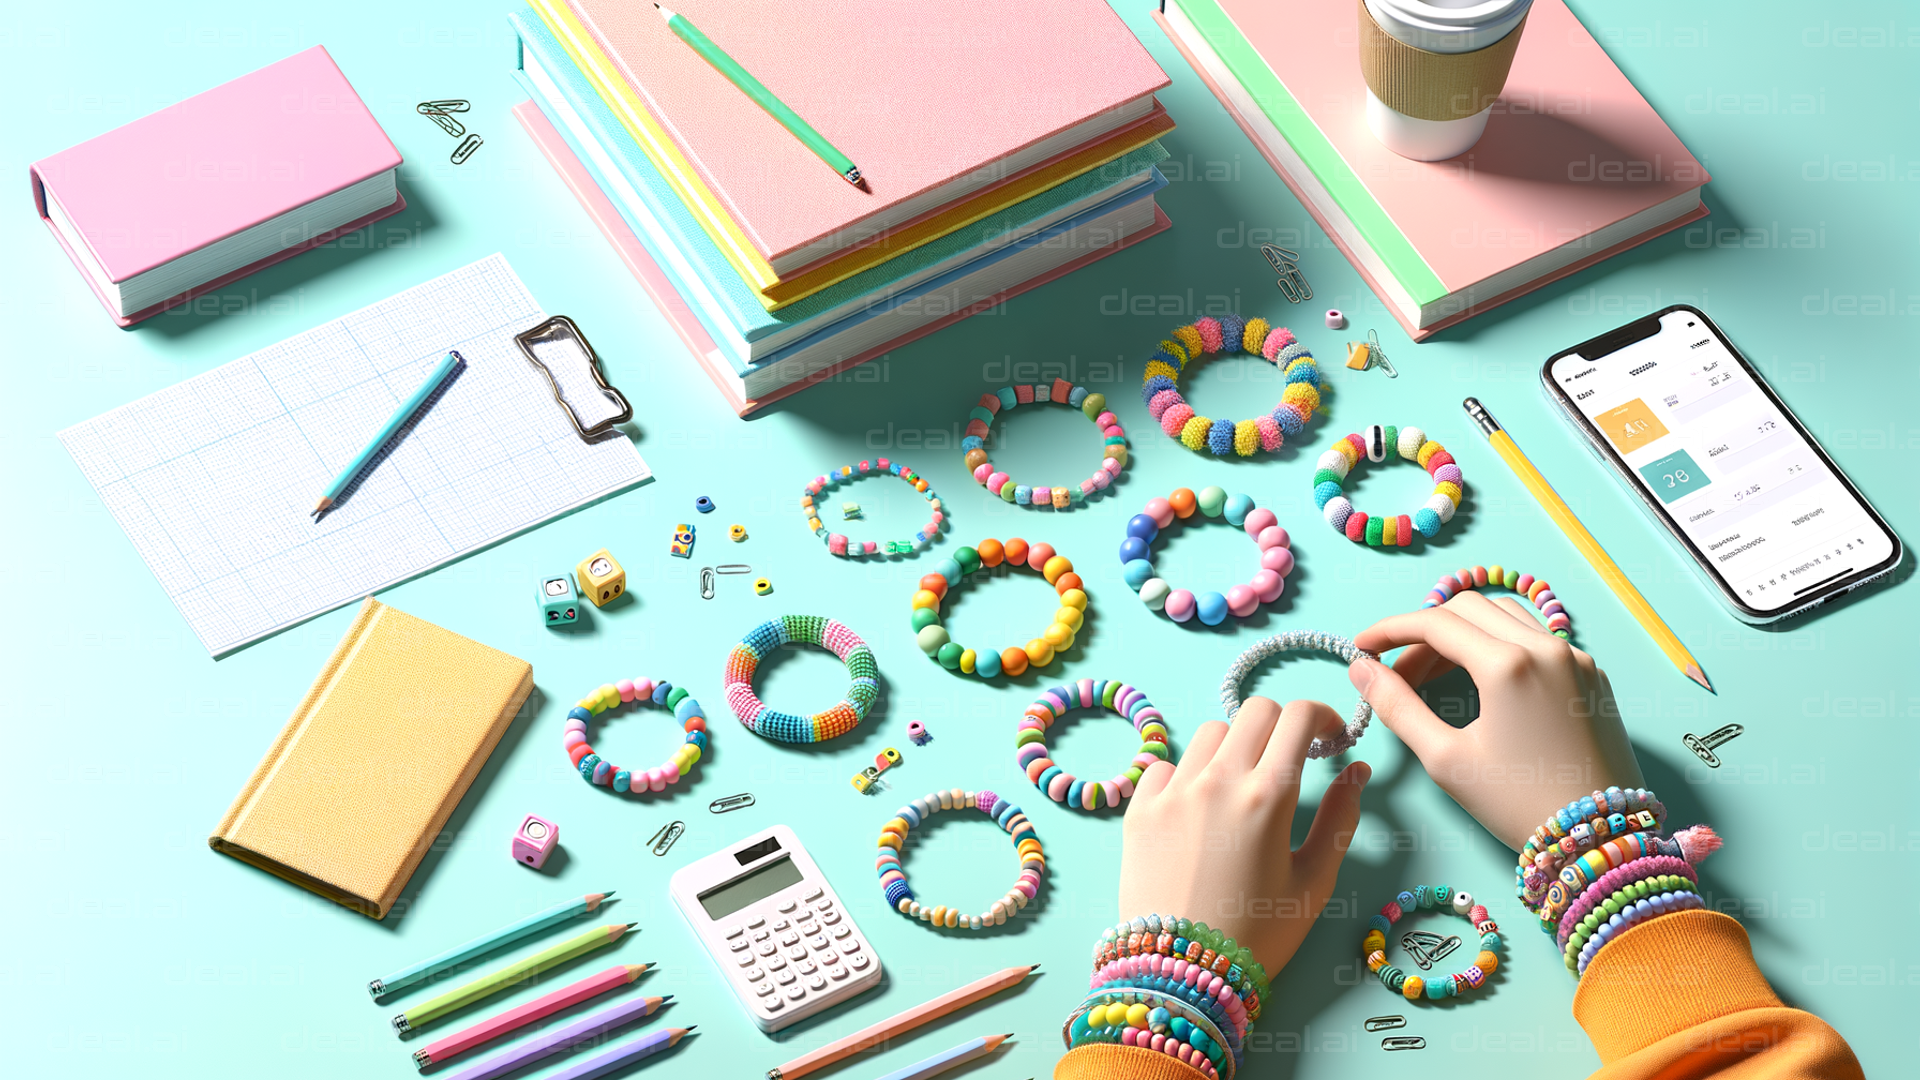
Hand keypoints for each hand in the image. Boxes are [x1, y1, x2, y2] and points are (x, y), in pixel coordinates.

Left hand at [1118, 698, 1369, 976]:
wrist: (1178, 973)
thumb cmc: (1256, 935)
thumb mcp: (1313, 882)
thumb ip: (1341, 819)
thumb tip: (1356, 770)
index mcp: (1268, 795)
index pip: (1298, 715)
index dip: (1322, 717)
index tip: (1329, 738)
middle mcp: (1216, 779)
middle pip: (1254, 711)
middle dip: (1282, 726)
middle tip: (1292, 758)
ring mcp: (1172, 791)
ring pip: (1210, 733)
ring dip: (1236, 747)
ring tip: (1243, 788)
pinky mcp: (1139, 809)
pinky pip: (1166, 765)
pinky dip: (1189, 775)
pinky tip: (1200, 810)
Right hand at [1349, 590, 1642, 849]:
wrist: (1598, 839)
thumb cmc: (1518, 804)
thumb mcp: (1446, 759)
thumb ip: (1397, 706)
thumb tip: (1362, 669)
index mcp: (1509, 665)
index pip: (1435, 622)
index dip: (1390, 630)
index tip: (1362, 647)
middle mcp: (1546, 648)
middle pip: (1468, 609)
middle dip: (1424, 634)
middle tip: (1398, 674)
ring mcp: (1575, 659)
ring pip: (1504, 616)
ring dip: (1463, 633)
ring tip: (1436, 677)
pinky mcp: (1591, 676)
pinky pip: (1536, 638)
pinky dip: (1498, 645)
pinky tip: (1482, 684)